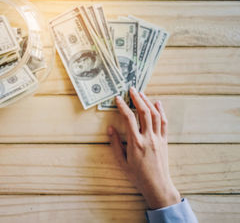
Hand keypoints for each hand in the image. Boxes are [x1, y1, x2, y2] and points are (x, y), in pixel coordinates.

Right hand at [108, 88, 180, 208]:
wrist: (157, 185)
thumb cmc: (137, 175)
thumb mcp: (121, 162)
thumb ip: (115, 144)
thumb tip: (110, 128)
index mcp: (136, 143)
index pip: (129, 119)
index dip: (123, 106)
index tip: (117, 98)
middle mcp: (148, 138)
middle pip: (144, 112)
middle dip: (137, 98)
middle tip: (131, 89)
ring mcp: (158, 139)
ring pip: (155, 115)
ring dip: (148, 102)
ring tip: (141, 93)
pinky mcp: (164, 141)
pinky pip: (164, 122)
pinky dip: (161, 111)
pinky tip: (157, 103)